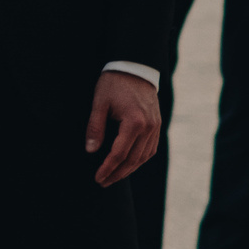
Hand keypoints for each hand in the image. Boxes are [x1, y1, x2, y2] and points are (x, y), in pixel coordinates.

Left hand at [86, 71, 160, 187]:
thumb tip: (91, 151)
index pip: (119, 153)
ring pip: (144, 156)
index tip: (98, 178)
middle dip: (118, 173)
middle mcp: (149, 127)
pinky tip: (129, 164)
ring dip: (130, 169)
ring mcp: (156, 126)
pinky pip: (151, 148)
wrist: (135, 67)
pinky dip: (140, 159)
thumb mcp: (99, 103)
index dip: (108, 168)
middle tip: (104, 182)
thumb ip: (95, 128)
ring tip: (114, 176)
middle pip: (133, 159)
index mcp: (134, 122)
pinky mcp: (158, 124)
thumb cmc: (114, 83)